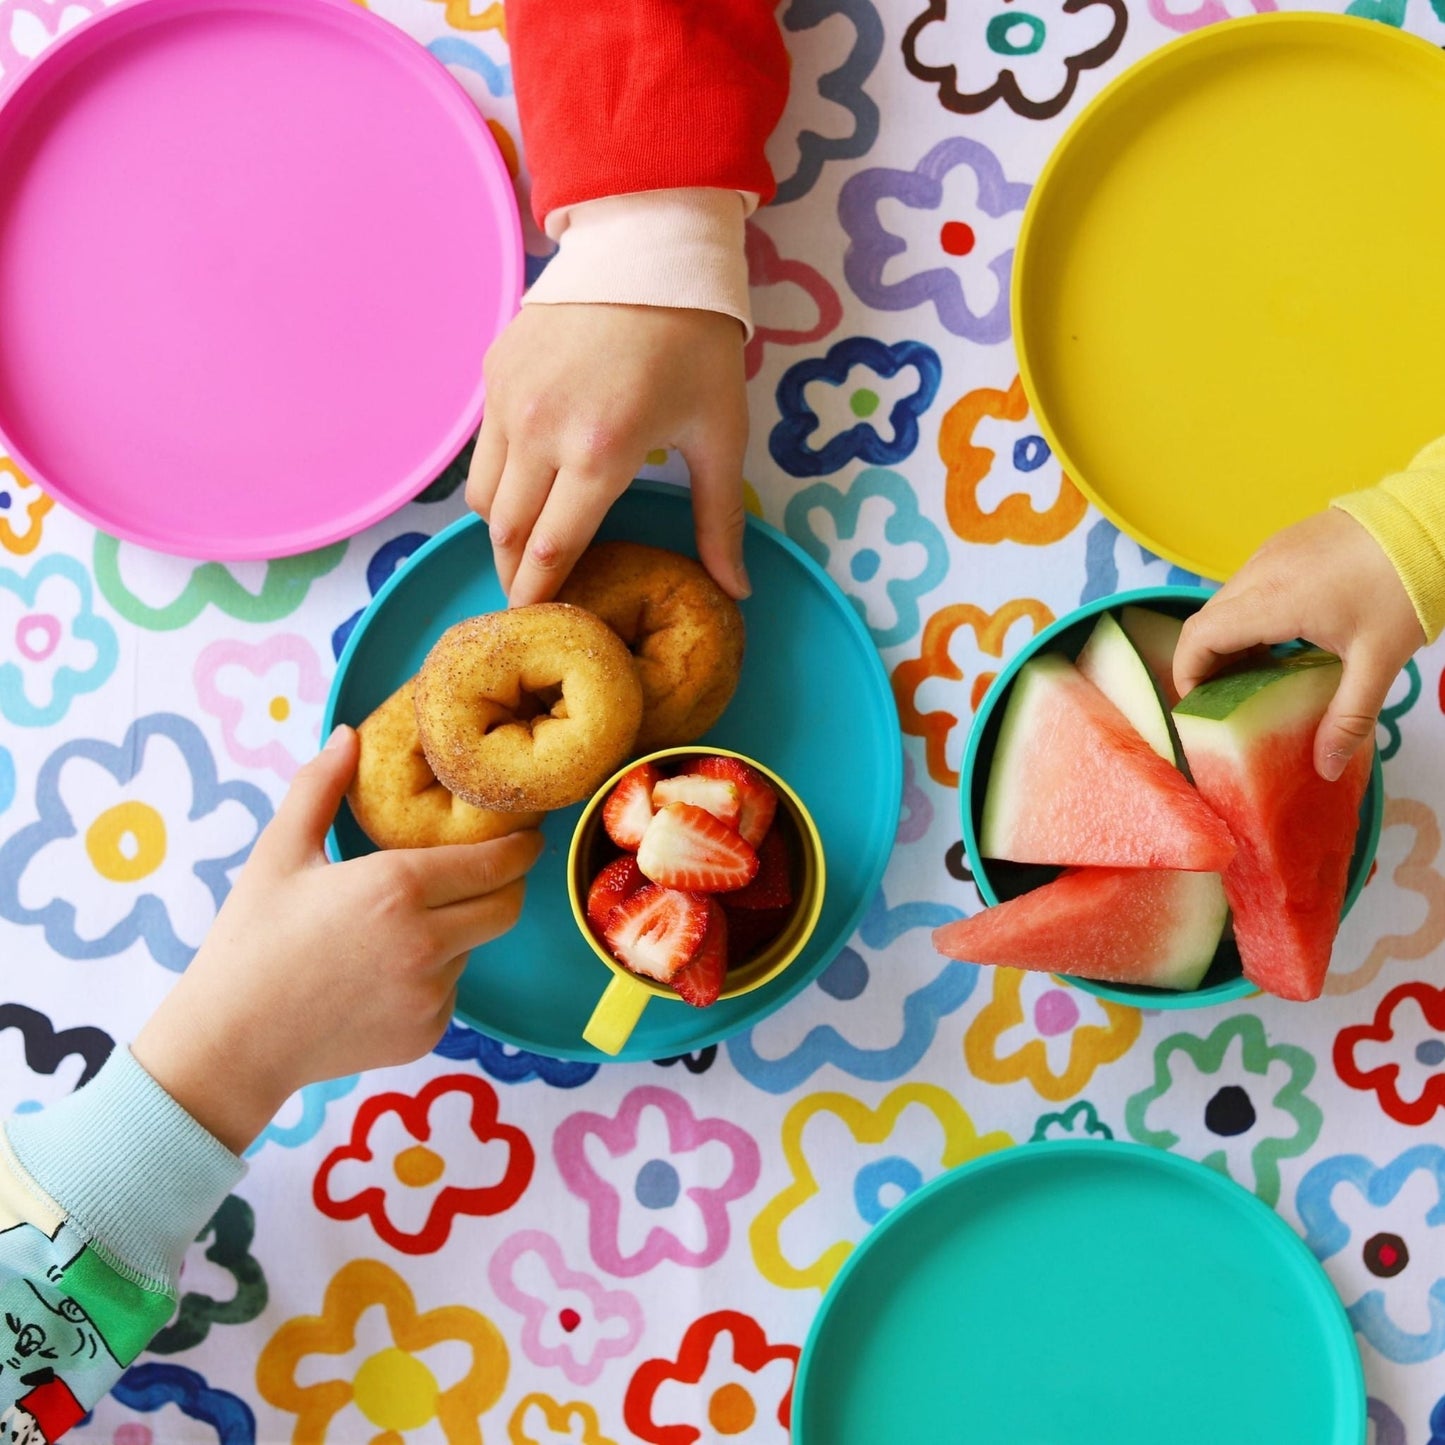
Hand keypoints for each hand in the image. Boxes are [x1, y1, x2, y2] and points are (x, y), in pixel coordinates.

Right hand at [133, 727, 541, 1152]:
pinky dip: (432, 975)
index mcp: (397, 888)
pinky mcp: (427, 1032)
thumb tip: (348, 735)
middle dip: (506, 884)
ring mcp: (430, 992)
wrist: (232, 1044)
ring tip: (400, 925)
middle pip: (506, 906)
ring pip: (473, 947)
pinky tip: (382, 971)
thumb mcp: (279, 853)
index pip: (496, 861)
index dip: (520, 845)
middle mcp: (426, 941)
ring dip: (457, 930)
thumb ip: (320, 787)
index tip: (526, 834)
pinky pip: (449, 989)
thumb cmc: (250, 941)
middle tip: (487, 870)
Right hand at [467, 302, 750, 606]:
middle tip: (530, 599)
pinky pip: (482, 449)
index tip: (541, 624)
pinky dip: (499, 480)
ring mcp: (508, 400)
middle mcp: (541, 430)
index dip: (541, 596)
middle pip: (505, 533)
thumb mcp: (720, 434)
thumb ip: (719, 520)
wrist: (649, 247)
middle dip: (514, 574)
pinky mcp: (493, 374)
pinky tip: (531, 485)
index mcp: (601, 452)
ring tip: (528, 547)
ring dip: (502, 531)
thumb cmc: (696, 345)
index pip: (552, 551)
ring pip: (482, 496)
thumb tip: (736, 593)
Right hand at [1173, 509, 1423, 780]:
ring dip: (1228, 638)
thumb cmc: (1402, 589)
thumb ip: (1348, 718)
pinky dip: (1247, 615)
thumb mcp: (1378, 662)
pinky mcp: (1283, 543)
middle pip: (1205, 622)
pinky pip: (1247, 584)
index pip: (1198, 637)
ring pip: (1225, 602)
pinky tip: (1282, 636)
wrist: (1427, 521)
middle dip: (1206, 663)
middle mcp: (1258, 573)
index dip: (1187, 673)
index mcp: (1270, 602)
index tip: (1201, 704)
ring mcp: (1268, 553)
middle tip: (1228, 697)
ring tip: (1257, 671)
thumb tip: (1326, 768)